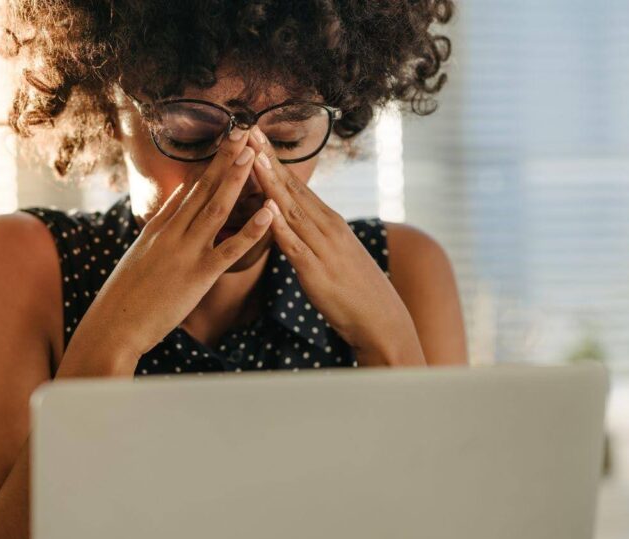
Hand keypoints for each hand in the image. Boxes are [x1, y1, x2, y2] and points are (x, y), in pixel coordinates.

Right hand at [69, 126, 273, 364]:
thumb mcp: (140, 255)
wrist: (113, 325)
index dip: (210, 164)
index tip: (227, 141)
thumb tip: (177, 200)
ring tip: (254, 154)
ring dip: (236, 180)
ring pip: (216, 209)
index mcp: (159, 228)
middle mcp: (172, 233)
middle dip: (225, 159)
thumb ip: (160, 227)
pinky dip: (252, 230)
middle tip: (244, 131)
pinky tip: (269, 213)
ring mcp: (185, 252)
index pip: (189, 189)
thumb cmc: (125, 297)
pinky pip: (230, 249)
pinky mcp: (198, 276)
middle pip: (203, 188)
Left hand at [246, 126, 423, 364]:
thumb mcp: (333, 253)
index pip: (296, 184)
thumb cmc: (354, 289)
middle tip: (247, 129)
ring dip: (271, 183)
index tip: (254, 134)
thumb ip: (312, 234)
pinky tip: (267, 211)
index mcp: (328, 222)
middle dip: (267, 159)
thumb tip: (291, 219)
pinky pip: (295, 247)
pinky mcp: (317, 272)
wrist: (381, 320)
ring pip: (291, 210)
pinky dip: (281, 228)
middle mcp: (327, 228)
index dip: (273, 159)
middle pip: (292, 188)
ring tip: (253, 158)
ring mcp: (323, 248)